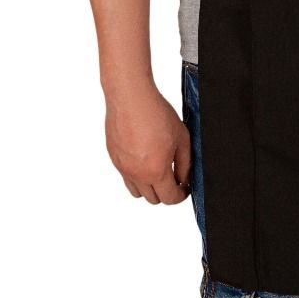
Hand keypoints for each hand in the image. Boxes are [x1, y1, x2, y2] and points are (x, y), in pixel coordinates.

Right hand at [104, 83, 191, 204]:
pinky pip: (126, 176)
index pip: (169, 198)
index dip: (181, 195)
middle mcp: (137, 174)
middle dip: (166, 192)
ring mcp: (122, 168)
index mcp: (156, 171)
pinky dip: (136, 174)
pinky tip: (143, 157)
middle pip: (153, 199)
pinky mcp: (114, 158)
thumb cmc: (155, 113)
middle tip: (173, 178)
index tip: (184, 188)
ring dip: (149, 187)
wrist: (131, 97)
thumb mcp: (182, 137)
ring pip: (137, 191)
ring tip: (157, 169)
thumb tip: (184, 178)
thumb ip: (185, 163)